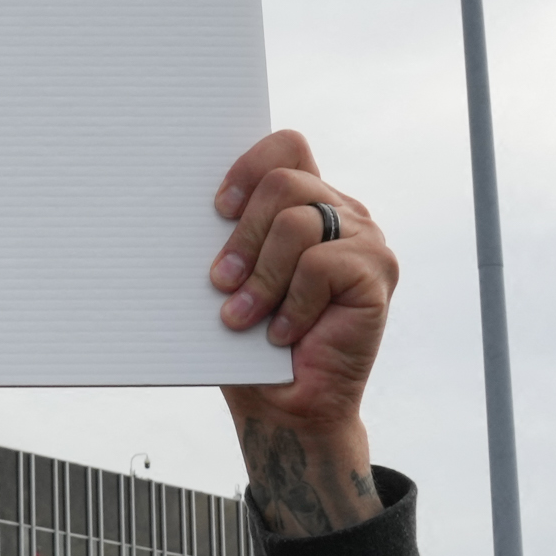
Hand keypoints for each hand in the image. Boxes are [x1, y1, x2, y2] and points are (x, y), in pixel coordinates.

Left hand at [209, 131, 394, 535]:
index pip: (287, 146)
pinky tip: (282, 334)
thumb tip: (178, 200)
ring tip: (243, 317)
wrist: (285, 408)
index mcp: (308, 203)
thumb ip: (226, 236)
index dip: (248, 165)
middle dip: (243, 234)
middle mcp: (342, 213)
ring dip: (261, 276)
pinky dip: (291, 304)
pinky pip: (320, 265)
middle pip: (284, 181)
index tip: (217, 208)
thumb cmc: (249, 345)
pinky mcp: (377, 274)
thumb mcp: (230, 279)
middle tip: (220, 282)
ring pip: (297, 222)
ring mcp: (365, 241)